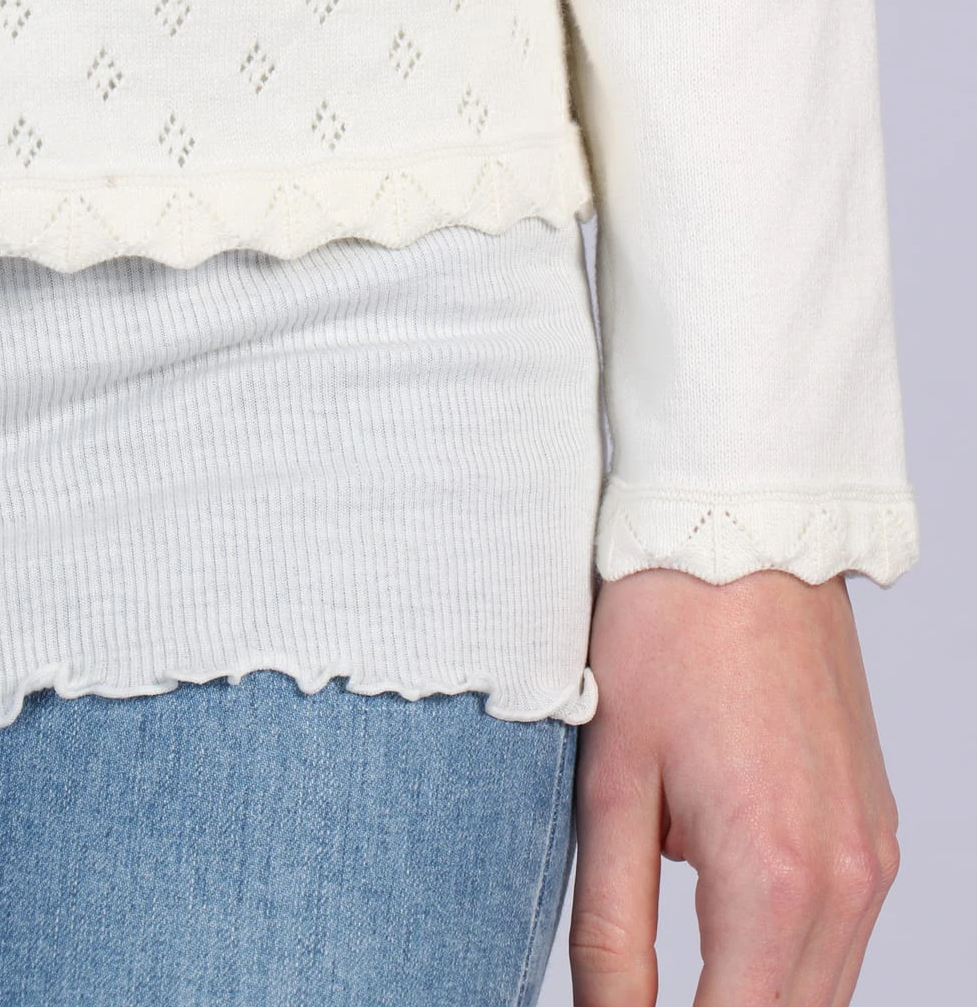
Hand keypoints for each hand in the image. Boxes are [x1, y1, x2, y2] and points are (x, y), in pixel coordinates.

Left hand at [568, 569, 899, 1005]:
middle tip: (636, 998)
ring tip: (669, 975)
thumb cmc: (667, 631)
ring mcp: (873, 856)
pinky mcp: (876, 831)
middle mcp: (846, 880)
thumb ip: (612, 928)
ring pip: (821, 994)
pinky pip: (838, 939)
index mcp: (774, 876)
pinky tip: (716, 917)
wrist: (744, 528)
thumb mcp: (611, 782)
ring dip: (751, 997)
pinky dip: (781, 956)